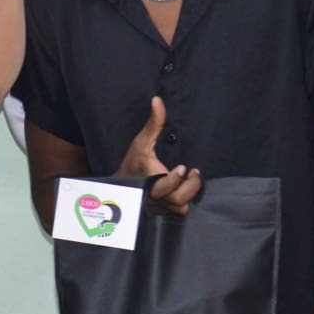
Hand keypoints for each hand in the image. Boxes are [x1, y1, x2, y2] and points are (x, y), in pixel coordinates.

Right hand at [114, 96, 200, 214]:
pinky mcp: (163, 212)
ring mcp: (159, 207)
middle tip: (193, 173)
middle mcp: (154, 198)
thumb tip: (157, 100)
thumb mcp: (141, 142)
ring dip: (188, 194)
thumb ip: (154, 123)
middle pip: (178, 202)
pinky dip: (184, 201)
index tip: (184, 167)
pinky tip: (185, 188)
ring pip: (180, 209)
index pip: (165, 189)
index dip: (175, 181)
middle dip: (190, 188)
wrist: (120, 189)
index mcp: (149, 181)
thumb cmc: (133, 163)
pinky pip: (179, 211)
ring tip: (191, 180)